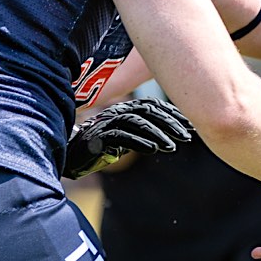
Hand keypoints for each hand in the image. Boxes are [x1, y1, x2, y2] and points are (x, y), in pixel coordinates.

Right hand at [62, 96, 193, 177]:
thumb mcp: (126, 138)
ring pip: (136, 123)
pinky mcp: (98, 137)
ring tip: (173, 147)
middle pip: (148, 112)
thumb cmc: (100, 146)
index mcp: (124, 110)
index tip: (190, 125)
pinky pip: (121, 137)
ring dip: (157, 134)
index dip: (172, 113)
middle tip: (187, 136)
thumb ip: (143, 133)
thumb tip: (171, 136)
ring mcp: (107, 123)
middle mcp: (117, 113)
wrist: (70, 154)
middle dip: (170, 123)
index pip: (153, 106)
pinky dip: (138, 142)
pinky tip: (153, 149)